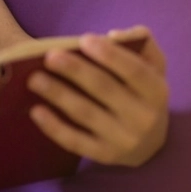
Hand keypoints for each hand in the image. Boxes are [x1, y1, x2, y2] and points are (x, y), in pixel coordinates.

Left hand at [27, 25, 168, 166]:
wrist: (151, 143)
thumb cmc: (143, 92)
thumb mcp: (153, 66)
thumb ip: (140, 42)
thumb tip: (113, 36)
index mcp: (157, 91)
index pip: (135, 71)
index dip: (110, 55)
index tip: (83, 39)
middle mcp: (144, 118)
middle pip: (105, 89)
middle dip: (76, 71)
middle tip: (49, 56)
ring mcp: (124, 140)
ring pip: (86, 114)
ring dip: (58, 95)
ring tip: (34, 79)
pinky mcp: (104, 155)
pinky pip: (76, 142)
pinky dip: (54, 128)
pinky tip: (36, 111)